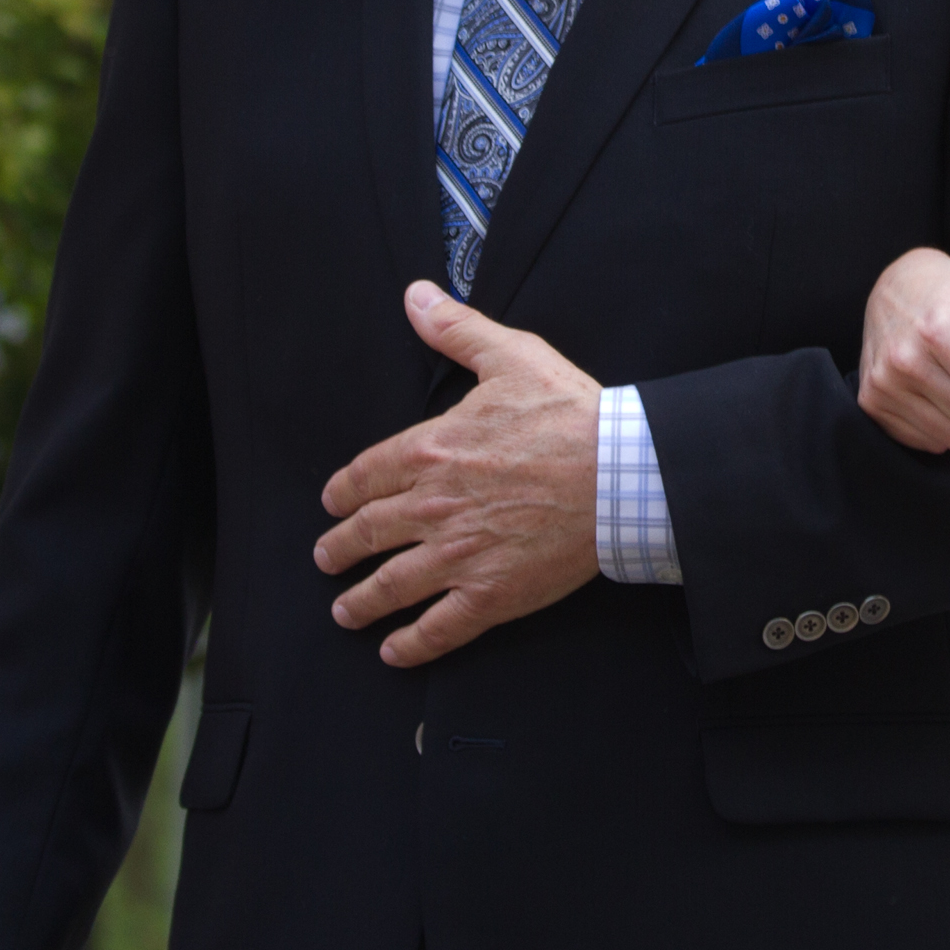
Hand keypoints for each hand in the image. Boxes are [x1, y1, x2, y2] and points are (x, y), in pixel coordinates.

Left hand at [316, 283, 603, 664]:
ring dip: (360, 602)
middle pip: (366, 534)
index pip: (365, 477)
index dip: (342, 493)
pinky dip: (411, 644)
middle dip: (339, 549)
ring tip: (346, 612)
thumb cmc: (571, 415)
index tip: (333, 503)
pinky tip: (396, 651)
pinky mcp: (491, 594)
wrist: (621, 473)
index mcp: (430, 451)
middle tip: (327, 558)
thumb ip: (457, 330)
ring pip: (391, 587)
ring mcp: (458, 555)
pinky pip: (438, 628)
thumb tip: (417, 297)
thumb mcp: (512, 357)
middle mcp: (432, 507)